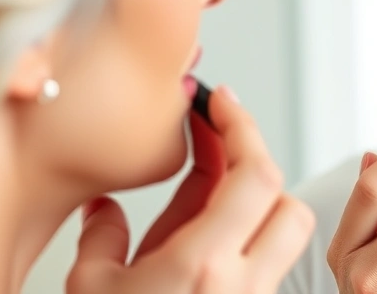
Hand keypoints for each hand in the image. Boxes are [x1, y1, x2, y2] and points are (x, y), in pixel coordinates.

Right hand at [67, 86, 314, 293]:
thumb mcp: (89, 288)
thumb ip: (101, 236)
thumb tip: (108, 206)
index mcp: (201, 265)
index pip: (255, 176)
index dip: (242, 127)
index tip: (218, 102)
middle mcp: (239, 283)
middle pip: (283, 195)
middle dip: (254, 155)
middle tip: (218, 133)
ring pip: (287, 228)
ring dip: (260, 195)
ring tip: (217, 180)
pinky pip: (270, 259)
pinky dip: (254, 229)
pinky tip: (218, 224)